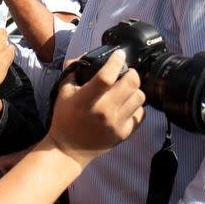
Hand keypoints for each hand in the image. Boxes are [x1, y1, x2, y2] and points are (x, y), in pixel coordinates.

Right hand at [48, 50, 145, 167]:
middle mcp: (103, 112)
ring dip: (134, 89)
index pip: (106, 77)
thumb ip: (74, 70)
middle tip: (126, 72)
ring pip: (139, 97)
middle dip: (131, 73)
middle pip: (130, 84)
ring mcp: (115, 124)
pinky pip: (141, 114)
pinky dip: (136, 106)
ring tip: (126, 89)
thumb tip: (86, 55)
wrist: (69, 149)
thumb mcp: (64, 92)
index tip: (119, 54)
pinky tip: (126, 105)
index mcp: (85, 100)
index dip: (116, 61)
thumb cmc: (65, 118)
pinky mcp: (124, 134)